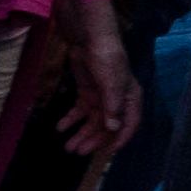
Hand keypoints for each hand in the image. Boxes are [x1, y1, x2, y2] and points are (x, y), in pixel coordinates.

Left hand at [58, 0, 141, 159]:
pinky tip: (60, 127)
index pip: (129, 125)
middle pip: (107, 126)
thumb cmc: (106, 56)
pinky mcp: (87, 91)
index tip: (106, 154)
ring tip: (68, 146)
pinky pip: (80, 110)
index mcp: (130, 98)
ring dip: (81, 133)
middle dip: (93, 140)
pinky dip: (71, 119)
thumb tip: (113, 128)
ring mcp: (101, 96)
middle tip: (76, 152)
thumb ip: (112, 106)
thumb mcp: (110, 82)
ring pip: (92, 121)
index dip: (119, 140)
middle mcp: (117, 100)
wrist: (88, 36)